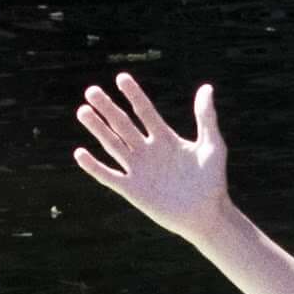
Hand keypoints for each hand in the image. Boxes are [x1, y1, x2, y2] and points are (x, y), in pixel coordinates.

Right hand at [71, 71, 232, 239]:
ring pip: (113, 145)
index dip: (134, 95)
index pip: (145, 111)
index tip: (121, 78)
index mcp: (165, 138)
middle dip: (108, 108)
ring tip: (82, 111)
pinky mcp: (132, 190)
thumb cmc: (213, 181)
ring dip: (98, 129)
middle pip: (123, 124)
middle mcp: (148, 151)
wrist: (206, 215)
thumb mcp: (212, 146)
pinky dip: (94, 166)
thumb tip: (206, 87)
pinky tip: (80, 153)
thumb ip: (206, 118)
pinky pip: (109, 176)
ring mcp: (138, 170)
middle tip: (91, 91)